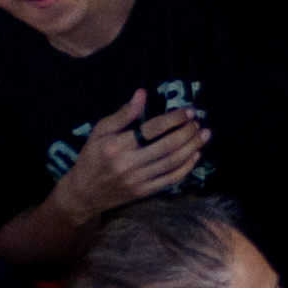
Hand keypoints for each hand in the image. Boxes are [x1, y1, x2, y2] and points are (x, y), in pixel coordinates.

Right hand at [56, 90, 210, 214]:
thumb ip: (122, 114)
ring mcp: (137, 181)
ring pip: (172, 163)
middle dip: (188, 132)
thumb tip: (142, 93)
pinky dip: (186, 167)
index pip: (152, 129)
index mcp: (116, 146)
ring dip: (192, 147)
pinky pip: (170, 180)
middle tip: (199, 122)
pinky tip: (195, 155)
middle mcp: (128, 164)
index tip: (189, 110)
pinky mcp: (143, 193)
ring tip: (204, 135)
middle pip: (167, 147)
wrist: (82, 194)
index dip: (174, 118)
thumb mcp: (99, 132)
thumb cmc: (91, 157)